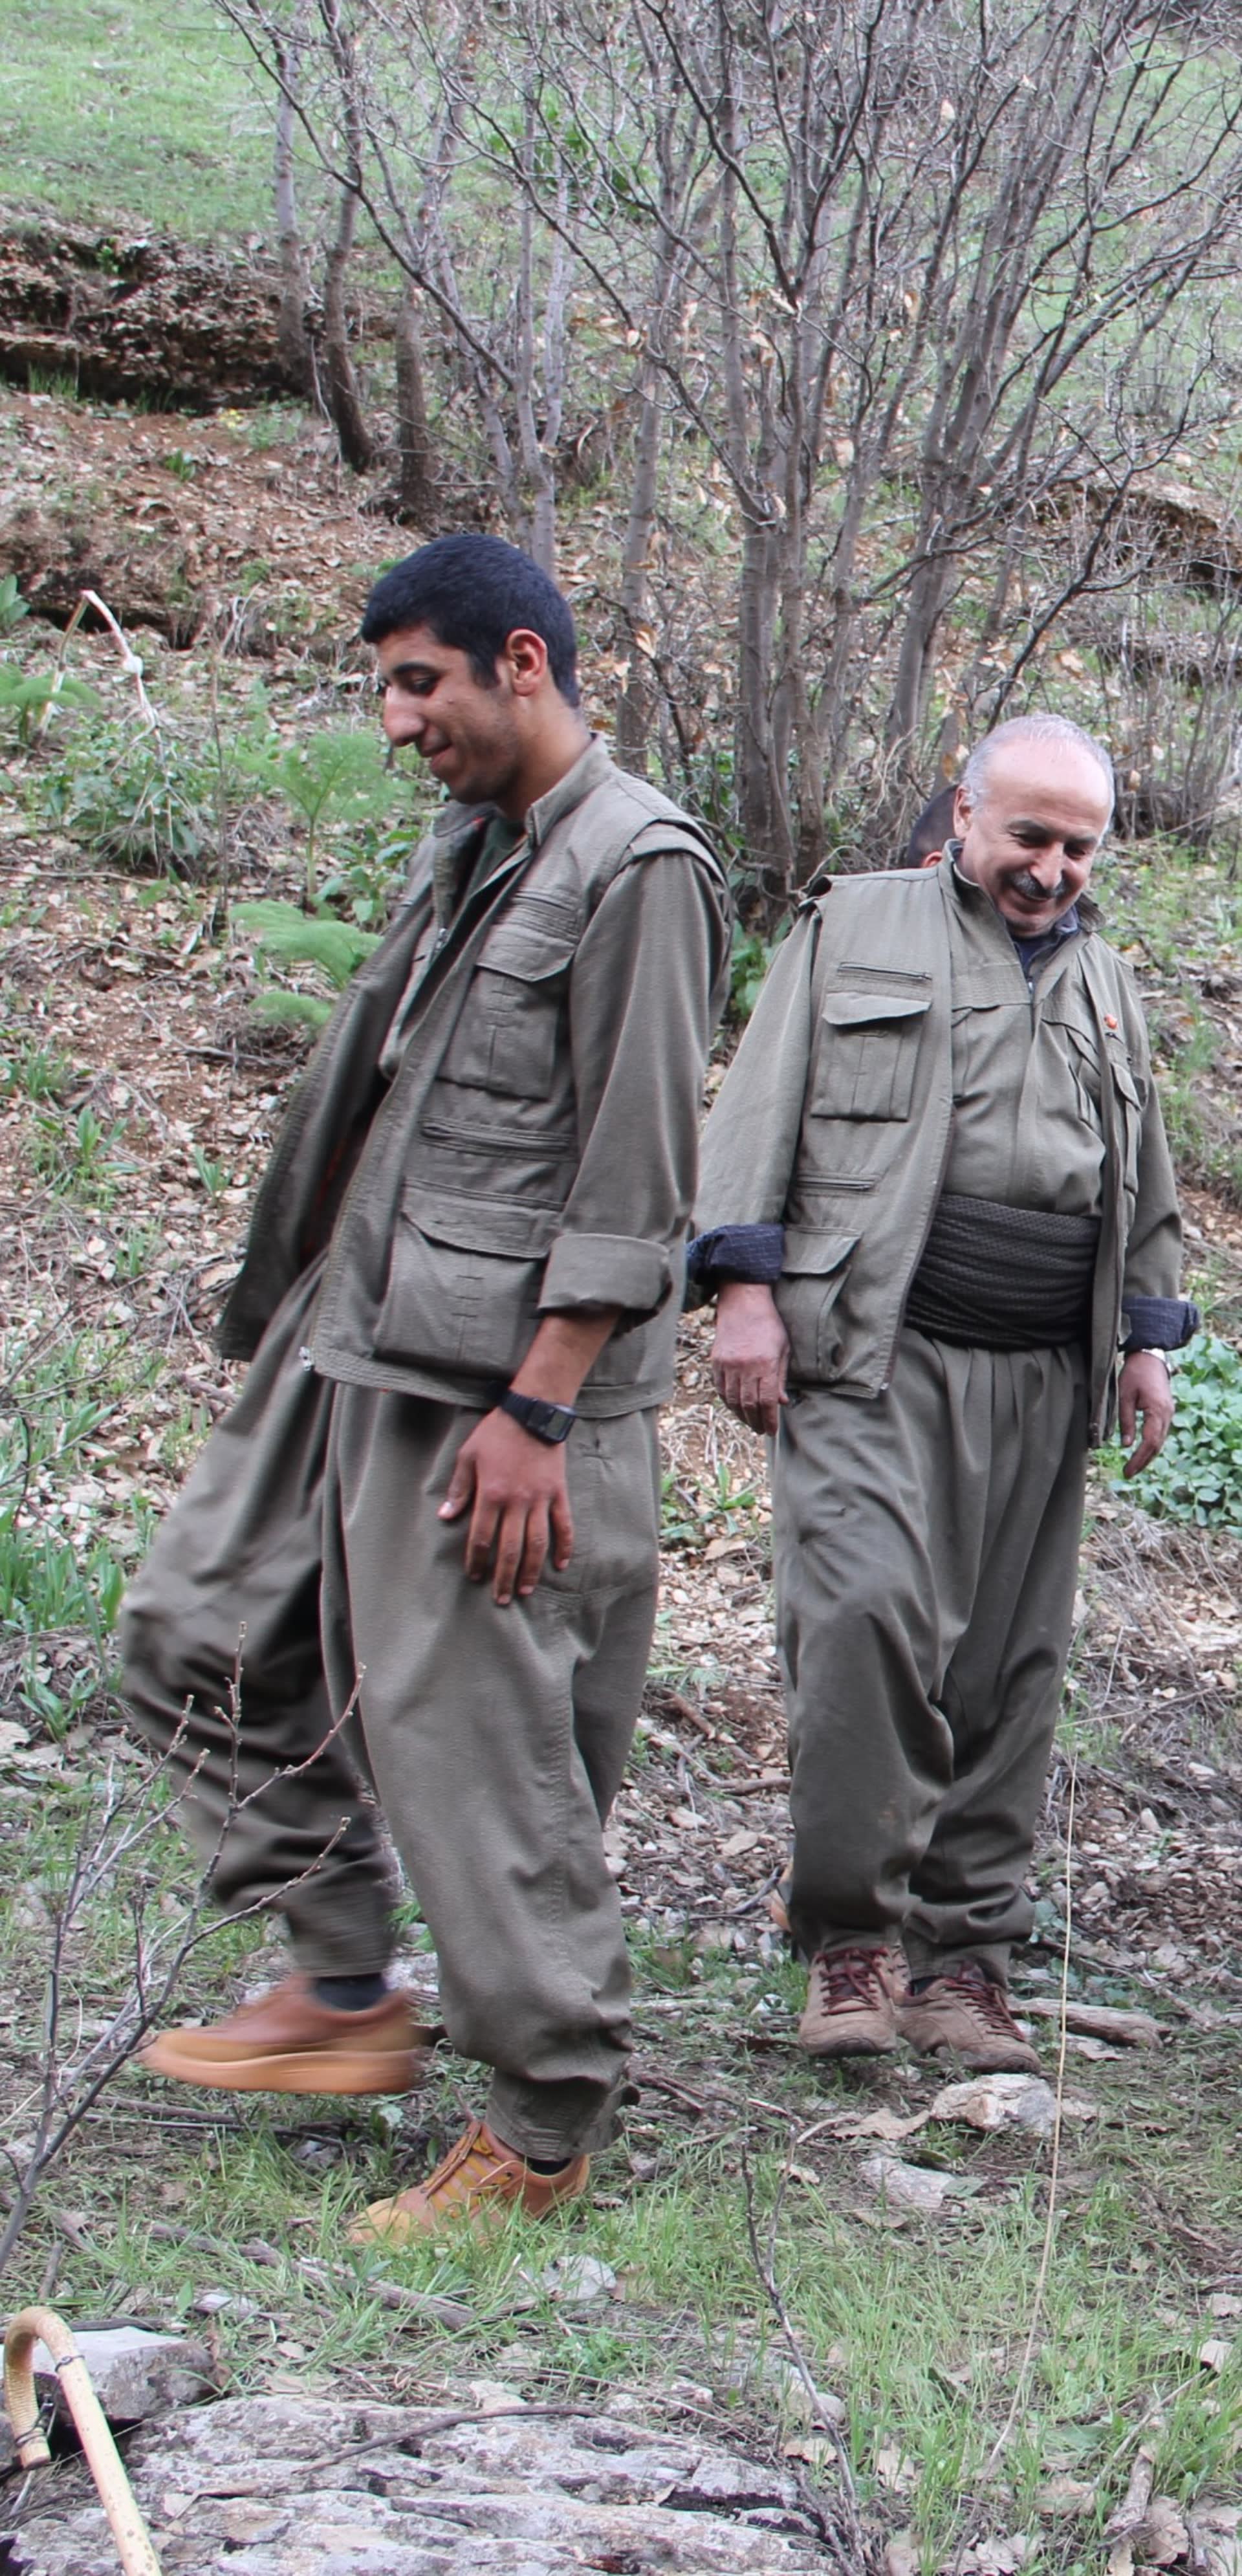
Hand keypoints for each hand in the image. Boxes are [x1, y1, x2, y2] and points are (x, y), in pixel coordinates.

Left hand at [439, 1410, 573, 1604]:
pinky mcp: (558, 1493)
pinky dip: (564, 1546)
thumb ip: (458, 1489)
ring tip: (526, 1590)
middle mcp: (516, 1502)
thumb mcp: (468, 1456)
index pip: (481, 1538)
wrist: (533, 1412)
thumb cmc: (496, 1433)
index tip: (474, 1576)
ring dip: (531, 1571)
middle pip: (510, 1549)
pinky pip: (563, 1525)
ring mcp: (540, 1499)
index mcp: (491, 1494)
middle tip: (501, 1599)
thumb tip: (445, 1517)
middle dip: (504, 1577)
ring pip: (537, 1544)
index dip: (477, 1561)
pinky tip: (560, 1565)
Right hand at [711, 1281, 790, 1434]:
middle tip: (760, 1430)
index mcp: (765, 1363)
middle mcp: (745, 1366)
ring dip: (741, 1415)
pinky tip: (735, 1407)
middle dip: (756, 1421)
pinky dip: (728, 1401)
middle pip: (749, 1404)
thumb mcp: (783, 1349)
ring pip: (733, 1399)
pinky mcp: (717, 1361)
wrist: (743, 1304)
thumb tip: (781, 1402)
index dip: (769, 1419)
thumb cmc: (769, 1325)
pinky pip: (721, 1388)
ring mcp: (728, 1364)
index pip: (767, 1400)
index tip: (772, 1430)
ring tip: (749, 1422)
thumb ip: (780, 1377)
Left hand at [1118, 1350, 1173, 1477]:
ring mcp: (1169, 1413)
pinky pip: (1160, 1433)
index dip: (1139, 1459)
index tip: (1127, 1470)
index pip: (1149, 1442)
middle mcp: (1167, 1414)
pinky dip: (1151, 1445)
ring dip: (1148, 1455)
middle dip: (1143, 1461)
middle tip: (1128, 1473)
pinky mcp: (1166, 1411)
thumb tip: (1126, 1445)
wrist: (1150, 1358)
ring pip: (1160, 1441)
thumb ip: (1125, 1421)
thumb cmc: (1134, 1374)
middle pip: (1157, 1445)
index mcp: (1157, 1411)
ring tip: (1133, 1467)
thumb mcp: (1124, 1396)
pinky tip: (1141, 1452)